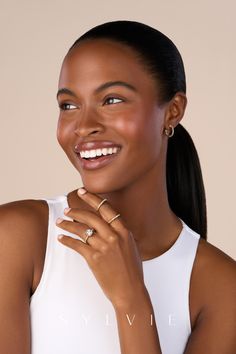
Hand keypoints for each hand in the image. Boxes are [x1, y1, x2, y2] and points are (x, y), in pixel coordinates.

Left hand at [56, 187, 145, 308]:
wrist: (130, 291)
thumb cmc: (132, 271)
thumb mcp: (132, 247)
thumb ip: (122, 235)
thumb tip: (114, 226)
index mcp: (124, 231)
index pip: (106, 208)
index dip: (93, 199)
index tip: (83, 192)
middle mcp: (114, 236)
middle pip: (91, 216)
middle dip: (76, 211)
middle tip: (67, 209)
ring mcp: (104, 246)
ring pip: (82, 229)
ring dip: (68, 224)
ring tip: (60, 222)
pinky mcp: (94, 258)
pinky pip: (77, 245)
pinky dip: (67, 240)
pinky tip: (61, 237)